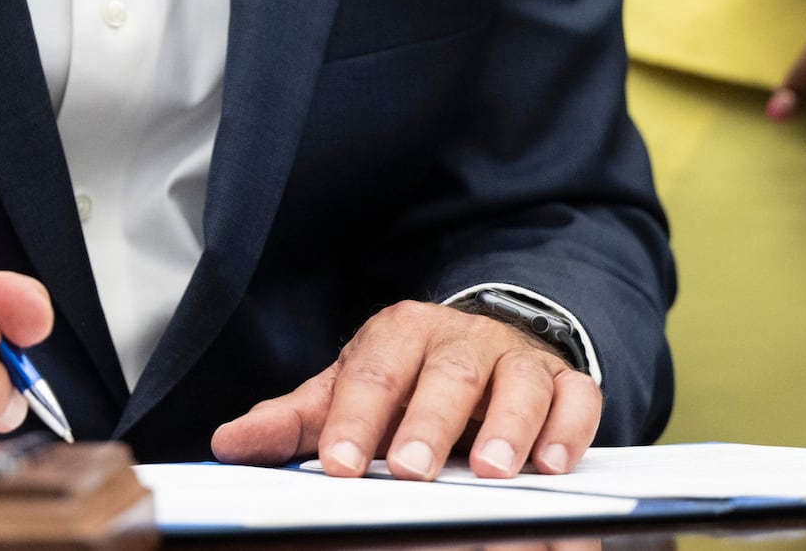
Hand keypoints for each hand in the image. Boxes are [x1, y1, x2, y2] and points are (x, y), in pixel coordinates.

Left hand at [211, 301, 601, 480]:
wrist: (482, 347)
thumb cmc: (406, 379)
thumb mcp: (348, 391)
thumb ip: (295, 420)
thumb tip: (228, 445)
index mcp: (399, 333)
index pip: (372, 372)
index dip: (354, 419)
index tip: (339, 466)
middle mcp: (460, 339)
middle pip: (445, 374)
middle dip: (429, 423)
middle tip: (412, 471)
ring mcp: (516, 359)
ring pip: (517, 383)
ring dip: (508, 428)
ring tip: (493, 472)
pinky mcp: (566, 383)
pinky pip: (576, 399)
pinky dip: (567, 429)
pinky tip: (552, 464)